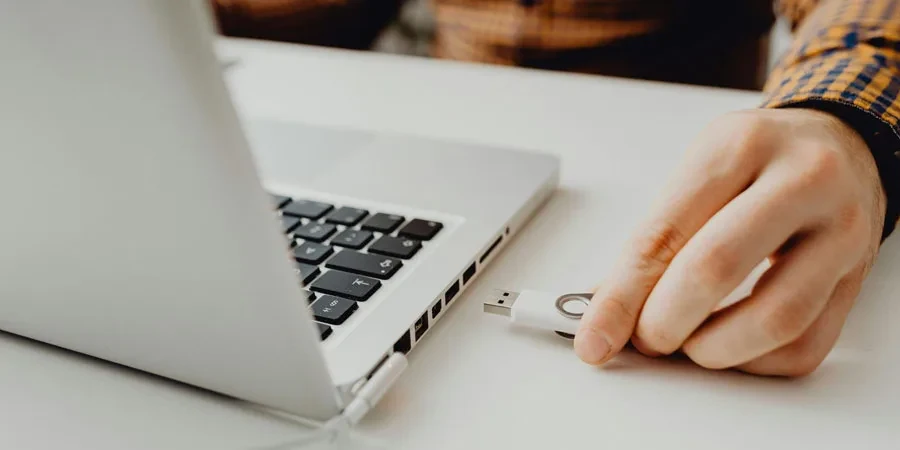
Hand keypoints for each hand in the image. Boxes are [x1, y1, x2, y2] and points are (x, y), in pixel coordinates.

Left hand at [574, 108, 885, 375]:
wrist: (842, 146)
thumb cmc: (759, 162)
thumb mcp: (699, 173)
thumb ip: (652, 240)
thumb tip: (601, 309)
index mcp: (739, 146)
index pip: (665, 234)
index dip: (621, 297)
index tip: (593, 338)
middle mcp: (800, 181)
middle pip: (715, 270)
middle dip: (663, 323)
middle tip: (645, 337)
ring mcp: (840, 230)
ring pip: (773, 319)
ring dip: (712, 350)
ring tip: (688, 342)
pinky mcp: (858, 276)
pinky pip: (805, 345)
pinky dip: (753, 362)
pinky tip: (731, 345)